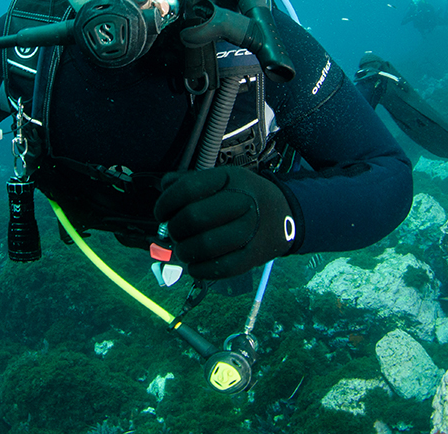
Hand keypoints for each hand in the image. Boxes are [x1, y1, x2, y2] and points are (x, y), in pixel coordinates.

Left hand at [155, 167, 296, 279]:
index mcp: (231, 179)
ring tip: (183, 249)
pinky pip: (219, 268)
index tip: (161, 213)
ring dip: (183, 251)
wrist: (286, 215)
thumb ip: (191, 180)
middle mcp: (243, 202)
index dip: (166, 203)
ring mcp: (250, 231)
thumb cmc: (245, 196)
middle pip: (193, 218)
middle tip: (174, 232)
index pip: (188, 189)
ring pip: (203, 245)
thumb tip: (164, 185)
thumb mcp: (223, 178)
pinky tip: (194, 265)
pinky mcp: (253, 256)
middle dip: (174, 228)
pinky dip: (199, 269)